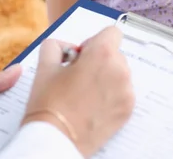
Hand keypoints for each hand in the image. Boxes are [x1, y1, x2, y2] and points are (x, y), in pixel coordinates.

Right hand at [22, 27, 134, 157]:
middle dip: (100, 60)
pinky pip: (122, 92)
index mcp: (102, 53)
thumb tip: (67, 48)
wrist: (54, 140)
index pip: (112, 32)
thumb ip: (57, 46)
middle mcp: (120, 69)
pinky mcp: (127, 110)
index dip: (95, 41)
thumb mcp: (45, 64)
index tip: (83, 55)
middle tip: (80, 76)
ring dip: (106, 77)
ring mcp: (126, 91)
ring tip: (85, 94)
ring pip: (120, 73)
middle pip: (115, 53)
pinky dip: (111, 95)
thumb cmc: (49, 102)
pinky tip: (92, 105)